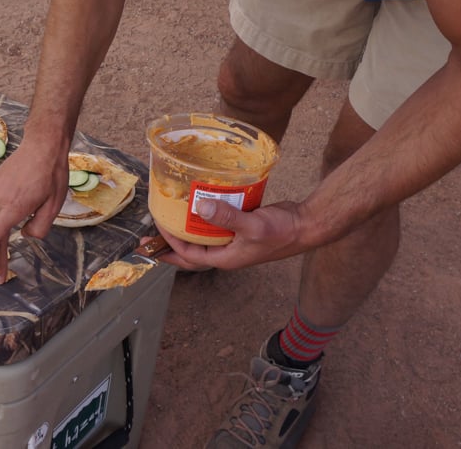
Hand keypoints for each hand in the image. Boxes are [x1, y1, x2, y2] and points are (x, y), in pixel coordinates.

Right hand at [0, 141, 70, 281]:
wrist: (43, 143)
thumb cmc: (53, 174)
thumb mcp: (54, 206)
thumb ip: (40, 227)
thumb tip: (25, 235)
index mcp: (14, 207)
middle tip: (2, 269)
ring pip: (2, 212)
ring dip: (12, 216)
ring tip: (34, 198)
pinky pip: (1, 199)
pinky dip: (10, 203)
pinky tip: (25, 189)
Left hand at [155, 199, 318, 270]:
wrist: (306, 226)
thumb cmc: (282, 232)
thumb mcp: (252, 225)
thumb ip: (227, 217)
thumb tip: (200, 207)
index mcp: (226, 258)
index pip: (189, 256)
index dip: (170, 245)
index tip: (156, 230)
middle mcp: (227, 252)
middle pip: (192, 250)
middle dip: (172, 241)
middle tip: (154, 230)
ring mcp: (235, 240)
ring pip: (204, 236)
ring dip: (189, 227)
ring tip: (173, 213)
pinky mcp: (242, 228)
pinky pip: (217, 224)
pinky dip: (207, 215)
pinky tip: (201, 201)